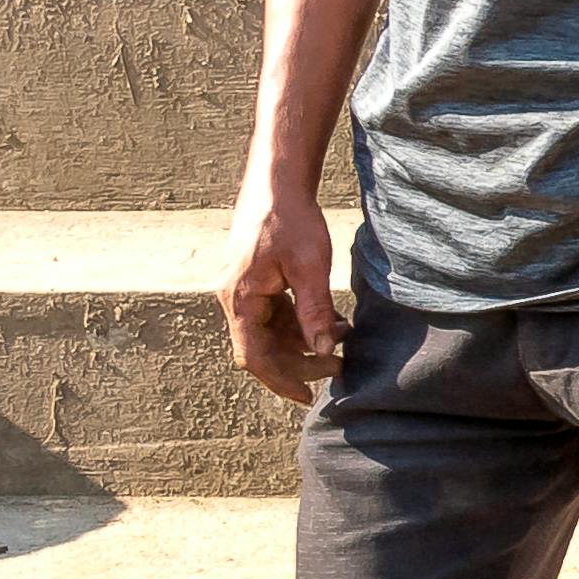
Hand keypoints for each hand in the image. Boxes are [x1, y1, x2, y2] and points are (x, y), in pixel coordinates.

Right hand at [214, 181, 349, 404]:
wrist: (278, 182)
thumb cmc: (290, 219)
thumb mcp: (310, 268)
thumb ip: (315, 312)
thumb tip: (323, 350)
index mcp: (239, 299)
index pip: (254, 357)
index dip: (280, 380)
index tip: (306, 397)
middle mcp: (234, 298)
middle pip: (263, 348)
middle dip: (301, 360)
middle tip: (339, 365)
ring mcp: (244, 290)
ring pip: (272, 333)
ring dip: (305, 341)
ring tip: (343, 337)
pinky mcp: (258, 282)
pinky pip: (276, 315)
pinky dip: (301, 322)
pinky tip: (333, 321)